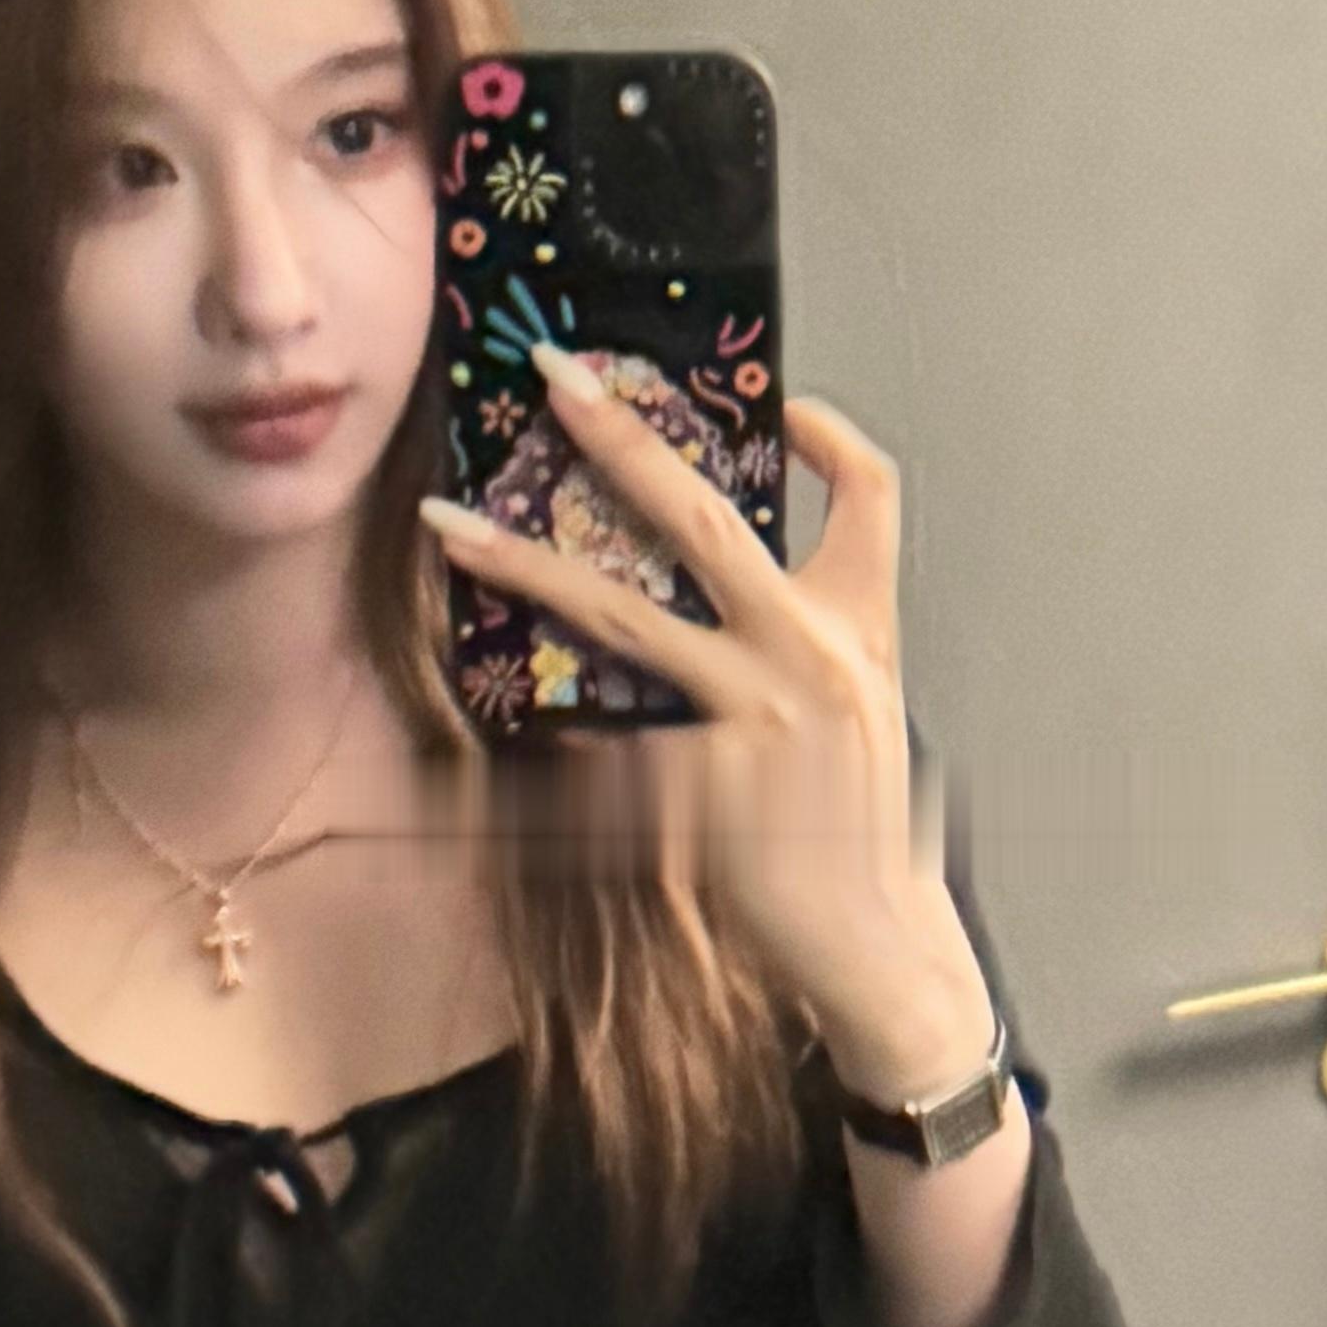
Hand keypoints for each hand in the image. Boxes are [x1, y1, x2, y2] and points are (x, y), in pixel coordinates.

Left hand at [419, 351, 991, 1101]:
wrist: (878, 947)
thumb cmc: (858, 834)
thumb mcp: (857, 717)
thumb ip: (802, 646)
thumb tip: (712, 590)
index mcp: (860, 630)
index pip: (871, 495)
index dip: (827, 436)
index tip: (776, 404)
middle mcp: (812, 656)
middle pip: (705, 517)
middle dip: (622, 438)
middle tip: (556, 378)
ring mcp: (756, 718)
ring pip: (619, 615)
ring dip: (523, 565)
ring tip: (448, 526)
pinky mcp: (704, 787)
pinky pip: (601, 748)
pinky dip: (559, 759)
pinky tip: (512, 782)